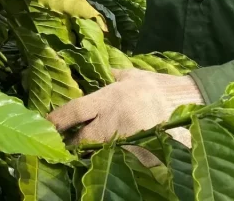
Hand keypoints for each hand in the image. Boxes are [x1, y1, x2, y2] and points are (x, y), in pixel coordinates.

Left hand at [47, 69, 204, 164]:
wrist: (189, 103)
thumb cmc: (158, 87)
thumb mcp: (132, 75)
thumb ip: (113, 74)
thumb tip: (99, 68)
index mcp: (108, 98)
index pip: (75, 110)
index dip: (57, 120)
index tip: (44, 125)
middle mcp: (113, 120)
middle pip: (82, 140)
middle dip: (71, 145)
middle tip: (61, 147)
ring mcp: (127, 140)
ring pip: (99, 154)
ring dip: (91, 156)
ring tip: (83, 156)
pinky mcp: (140, 154)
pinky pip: (120, 162)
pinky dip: (113, 164)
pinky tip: (109, 164)